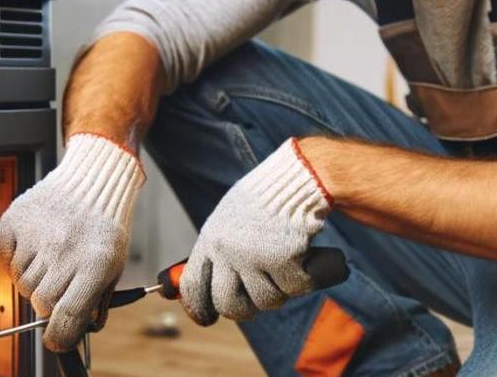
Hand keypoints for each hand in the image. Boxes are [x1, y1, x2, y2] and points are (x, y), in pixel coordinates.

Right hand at [0, 132, 143, 350]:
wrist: (93, 179)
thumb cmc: (105, 223)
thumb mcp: (113, 264)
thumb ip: (96, 300)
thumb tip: (78, 329)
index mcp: (93, 265)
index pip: (66, 318)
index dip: (59, 336)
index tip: (56, 341)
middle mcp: (63, 251)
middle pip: (41, 302)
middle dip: (49, 301)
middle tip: (59, 281)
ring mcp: (36, 235)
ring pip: (22, 282)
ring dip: (34, 277)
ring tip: (51, 254)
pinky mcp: (14, 222)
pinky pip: (6, 259)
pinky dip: (16, 257)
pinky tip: (35, 242)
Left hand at [179, 137, 332, 324]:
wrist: (295, 179)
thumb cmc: (263, 200)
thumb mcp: (228, 219)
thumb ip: (217, 249)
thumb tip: (204, 286)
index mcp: (210, 239)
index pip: (193, 285)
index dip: (198, 308)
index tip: (206, 318)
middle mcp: (228, 250)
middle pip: (228, 305)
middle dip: (243, 310)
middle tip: (254, 302)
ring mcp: (255, 256)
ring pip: (265, 301)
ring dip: (278, 293)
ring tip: (283, 270)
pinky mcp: (284, 259)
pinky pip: (293, 289)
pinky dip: (302, 280)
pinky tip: (303, 263)